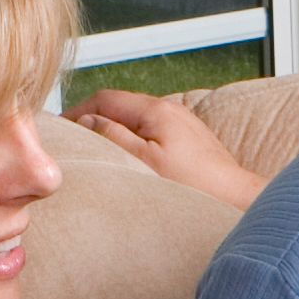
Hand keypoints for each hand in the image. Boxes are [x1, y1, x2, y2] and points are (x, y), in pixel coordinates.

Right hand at [64, 89, 268, 209]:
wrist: (237, 200)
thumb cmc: (195, 186)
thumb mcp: (144, 162)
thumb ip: (114, 137)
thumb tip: (88, 121)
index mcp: (157, 110)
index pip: (106, 98)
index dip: (78, 109)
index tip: (61, 128)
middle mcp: (172, 110)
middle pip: (122, 106)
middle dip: (94, 120)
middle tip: (74, 141)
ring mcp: (183, 124)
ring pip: (138, 121)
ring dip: (115, 132)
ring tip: (98, 153)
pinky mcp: (191, 142)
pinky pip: (154, 134)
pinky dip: (135, 142)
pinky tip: (130, 162)